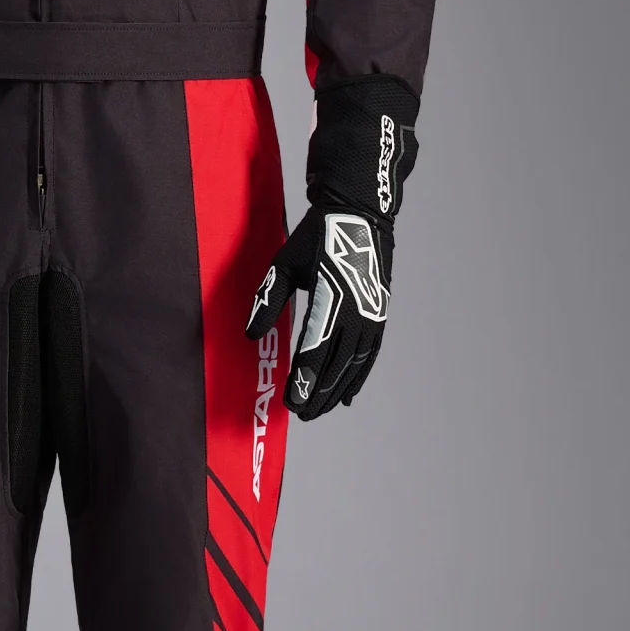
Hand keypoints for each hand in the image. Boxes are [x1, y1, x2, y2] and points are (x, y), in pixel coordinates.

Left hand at [247, 208, 390, 417]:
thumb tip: (251, 334)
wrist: (359, 216)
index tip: (290, 402)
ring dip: (335, 390)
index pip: (314, 351)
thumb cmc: (316, 238)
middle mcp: (355, 312)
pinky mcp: (378, 315)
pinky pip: (369, 355)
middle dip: (317, 393)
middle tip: (302, 414)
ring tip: (319, 410)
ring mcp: (370, 315)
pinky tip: (347, 396)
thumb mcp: (284, 264)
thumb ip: (268, 300)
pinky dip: (358, 377)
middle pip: (335, 365)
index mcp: (329, 299)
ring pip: (353, 365)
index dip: (302, 380)